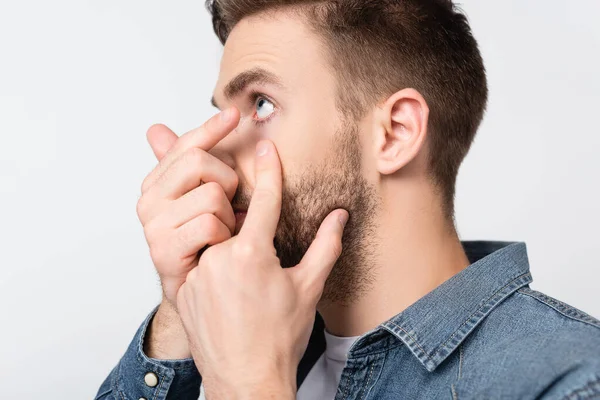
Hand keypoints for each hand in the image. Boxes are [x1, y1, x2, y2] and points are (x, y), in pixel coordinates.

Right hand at [137, 108, 240, 306]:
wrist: (197, 294)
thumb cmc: (203, 241)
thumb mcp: (199, 199)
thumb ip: (183, 164)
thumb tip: (154, 129)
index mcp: (156, 183)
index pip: (186, 145)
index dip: (212, 129)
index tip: (236, 115)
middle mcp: (149, 201)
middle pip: (200, 163)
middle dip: (227, 181)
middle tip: (228, 204)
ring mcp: (153, 226)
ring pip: (211, 196)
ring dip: (228, 216)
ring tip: (222, 233)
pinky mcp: (164, 251)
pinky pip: (210, 225)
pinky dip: (224, 236)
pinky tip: (217, 247)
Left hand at [176, 140, 348, 398]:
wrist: (245, 380)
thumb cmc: (280, 338)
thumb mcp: (308, 289)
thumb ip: (325, 246)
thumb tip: (340, 216)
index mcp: (252, 253)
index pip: (263, 199)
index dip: (268, 169)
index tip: (265, 144)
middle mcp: (219, 257)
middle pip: (236, 223)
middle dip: (250, 237)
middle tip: (261, 275)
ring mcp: (196, 272)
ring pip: (217, 243)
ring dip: (232, 256)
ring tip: (244, 294)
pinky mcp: (182, 287)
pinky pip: (200, 263)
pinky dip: (214, 271)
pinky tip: (228, 301)